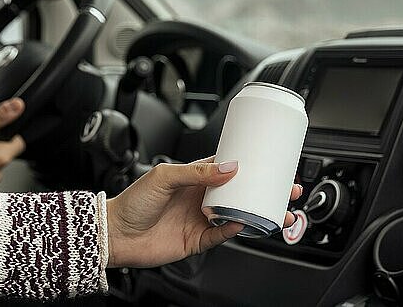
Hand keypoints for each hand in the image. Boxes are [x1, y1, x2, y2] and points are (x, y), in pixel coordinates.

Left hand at [106, 157, 301, 267]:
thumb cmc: (134, 201)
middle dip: (265, 191)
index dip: (250, 165)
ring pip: (238, 214)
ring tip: (278, 210)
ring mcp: (202, 219)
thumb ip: (196, 172)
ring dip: (258, 212)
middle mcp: (203, 197)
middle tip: (287, 188)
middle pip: (241, 193)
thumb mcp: (165, 176)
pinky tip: (243, 222)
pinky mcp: (198, 240)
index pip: (229, 168)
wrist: (115, 233)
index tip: (271, 162)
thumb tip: (229, 167)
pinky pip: (222, 234)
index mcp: (196, 178)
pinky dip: (234, 229)